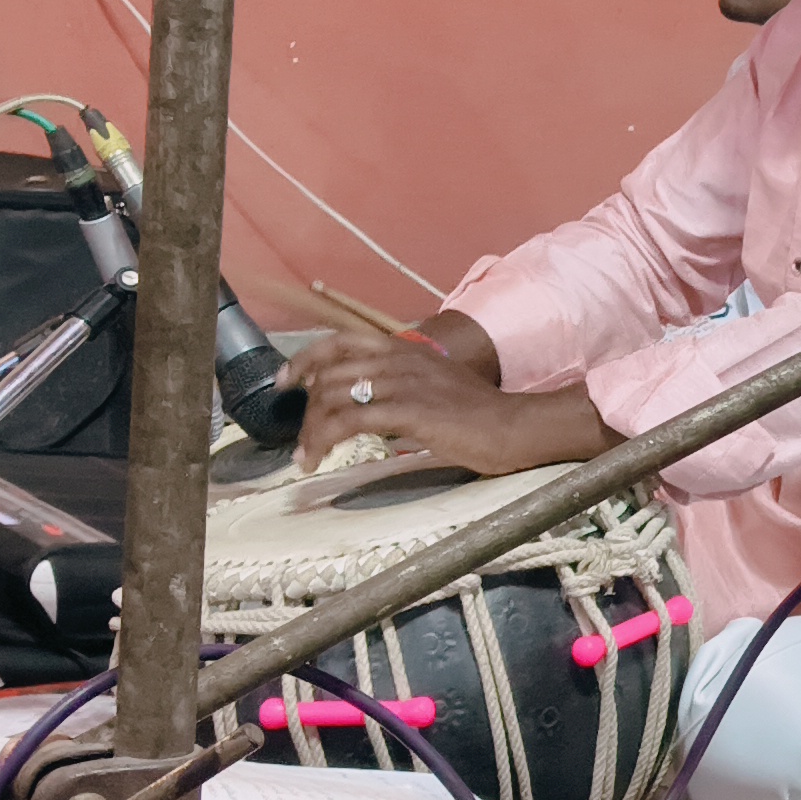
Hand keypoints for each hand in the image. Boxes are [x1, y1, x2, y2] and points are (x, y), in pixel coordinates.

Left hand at [280, 327, 605, 474]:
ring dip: (309, 431)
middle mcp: (400, 359)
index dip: (307, 358)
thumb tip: (373, 404)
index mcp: (406, 349)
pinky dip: (322, 441)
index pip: (342, 341)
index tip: (287, 381)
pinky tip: (317, 459)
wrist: (514, 426)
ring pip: (332, 397)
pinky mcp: (407, 410)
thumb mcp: (436, 386)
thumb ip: (404, 386)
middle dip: (305, 409)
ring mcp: (403, 382)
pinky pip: (348, 421)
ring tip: (305, 457)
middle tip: (300, 439)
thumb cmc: (480, 415)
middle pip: (329, 374)